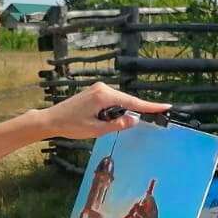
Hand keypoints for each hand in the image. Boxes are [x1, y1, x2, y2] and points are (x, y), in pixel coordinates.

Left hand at [38, 83, 170, 140]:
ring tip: (99, 125)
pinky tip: (102, 120)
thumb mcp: (96, 129)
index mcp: (104, 96)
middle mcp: (102, 88)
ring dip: (118, 114)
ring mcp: (98, 88)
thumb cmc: (71, 126)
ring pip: (118, 102)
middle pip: (126, 101)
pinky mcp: (94, 92)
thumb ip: (117, 125)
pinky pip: (111, 101)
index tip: (165, 107)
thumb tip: (134, 120)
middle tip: (123, 125)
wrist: (51, 119)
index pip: (132, 102)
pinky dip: (113, 111)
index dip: (150, 106)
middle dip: (130, 113)